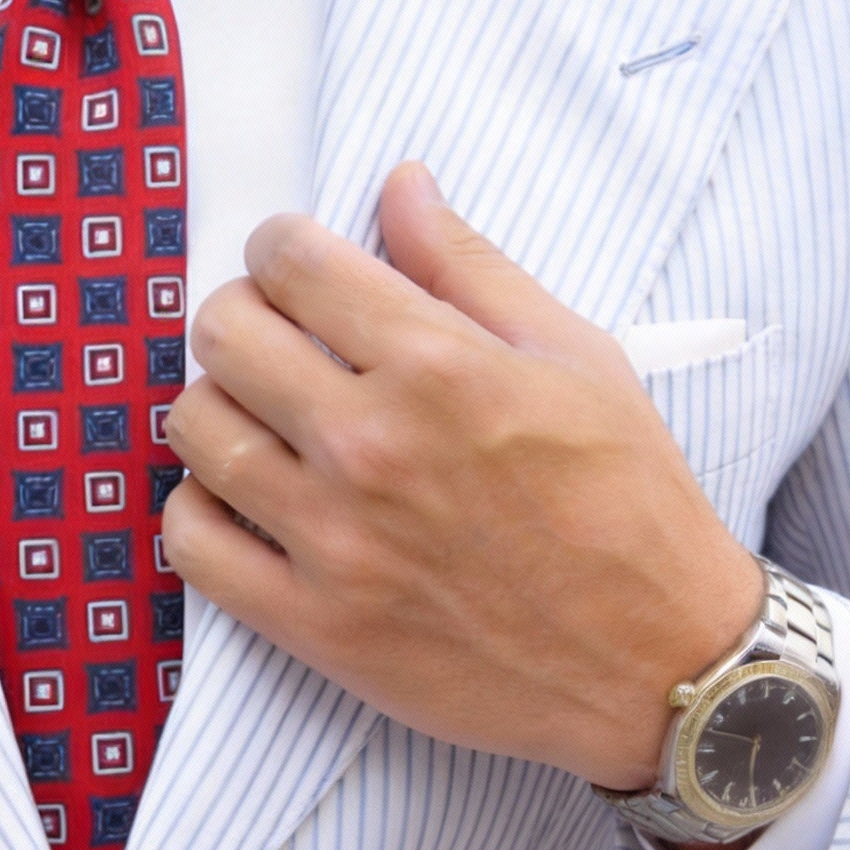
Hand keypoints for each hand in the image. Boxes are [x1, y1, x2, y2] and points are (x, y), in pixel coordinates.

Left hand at [161, 163, 761, 792]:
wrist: (658, 664)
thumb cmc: (628, 505)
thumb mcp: (576, 358)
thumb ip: (470, 267)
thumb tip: (400, 184)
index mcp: (438, 366)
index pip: (290, 262)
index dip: (282, 249)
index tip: (297, 268)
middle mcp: (371, 445)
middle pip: (223, 334)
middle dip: (243, 316)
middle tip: (279, 340)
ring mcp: (332, 540)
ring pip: (195, 429)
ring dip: (218, 408)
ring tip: (265, 420)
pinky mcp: (312, 623)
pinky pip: (191, 542)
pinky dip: (200, 510)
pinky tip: (245, 499)